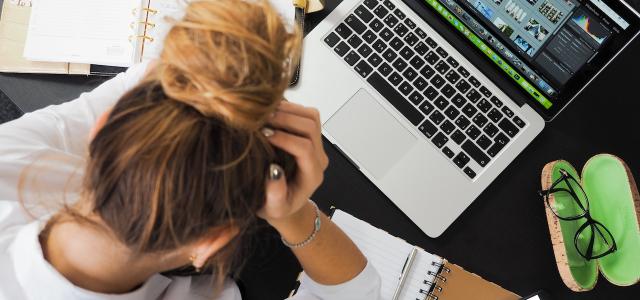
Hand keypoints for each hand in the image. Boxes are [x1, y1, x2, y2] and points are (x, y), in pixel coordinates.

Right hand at [257, 101, 328, 227]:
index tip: (264, 135)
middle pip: (311, 127)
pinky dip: (288, 108)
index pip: (305, 148)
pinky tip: (269, 113)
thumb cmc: (277, 206)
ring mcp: (316, 144)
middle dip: (286, 119)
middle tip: (261, 119)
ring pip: (311, 116)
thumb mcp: (273, 208)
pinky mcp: (309, 135)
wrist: (285, 202)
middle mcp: (318, 157)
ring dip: (288, 110)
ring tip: (264, 113)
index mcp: (312, 175)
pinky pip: (305, 114)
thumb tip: (274, 171)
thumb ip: (275, 194)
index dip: (285, 139)